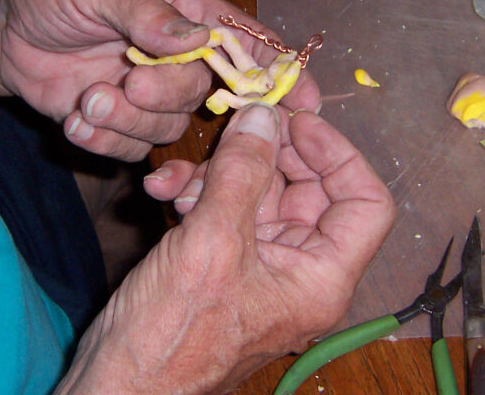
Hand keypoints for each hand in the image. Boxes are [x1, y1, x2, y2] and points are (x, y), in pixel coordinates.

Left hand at [0, 0, 320, 159]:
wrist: (0, 32)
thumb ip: (143, 11)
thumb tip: (195, 37)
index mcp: (185, 11)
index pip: (246, 41)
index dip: (279, 71)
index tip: (306, 103)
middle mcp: (178, 56)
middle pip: (205, 94)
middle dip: (163, 96)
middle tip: (123, 82)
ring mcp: (150, 95)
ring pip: (167, 129)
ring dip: (124, 121)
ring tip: (85, 99)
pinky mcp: (121, 125)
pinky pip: (132, 150)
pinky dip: (102, 141)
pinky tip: (73, 118)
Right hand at [55, 103, 395, 394]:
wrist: (118, 384)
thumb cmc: (173, 336)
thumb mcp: (211, 246)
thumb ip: (241, 175)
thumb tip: (264, 117)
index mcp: (320, 277)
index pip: (365, 203)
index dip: (338, 155)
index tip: (297, 121)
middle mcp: (298, 269)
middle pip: (307, 188)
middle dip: (265, 153)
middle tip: (233, 121)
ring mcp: (258, 263)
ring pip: (258, 192)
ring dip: (218, 171)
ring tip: (177, 176)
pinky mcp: (221, 259)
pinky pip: (224, 209)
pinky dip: (196, 191)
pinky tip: (161, 189)